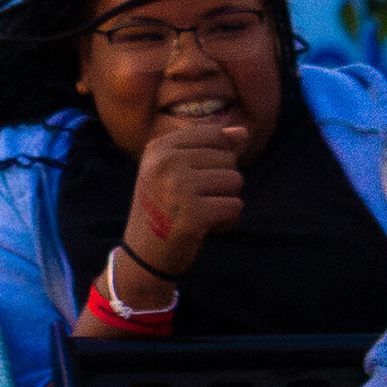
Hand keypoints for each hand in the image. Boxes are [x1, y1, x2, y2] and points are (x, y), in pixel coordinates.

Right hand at [124, 118, 248, 283]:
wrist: (143, 256)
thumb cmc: (164, 209)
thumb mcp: (175, 170)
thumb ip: (209, 147)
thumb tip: (242, 131)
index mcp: (159, 147)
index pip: (216, 134)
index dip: (217, 160)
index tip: (193, 179)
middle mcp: (166, 163)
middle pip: (229, 158)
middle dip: (221, 183)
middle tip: (193, 201)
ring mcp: (179, 187)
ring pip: (235, 181)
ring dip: (224, 201)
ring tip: (198, 212)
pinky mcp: (194, 214)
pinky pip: (235, 206)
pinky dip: (226, 221)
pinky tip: (204, 228)